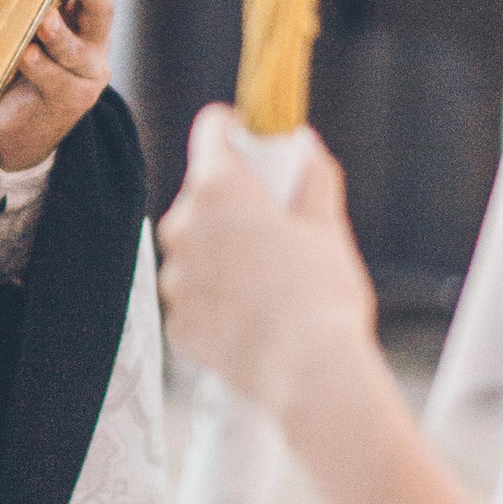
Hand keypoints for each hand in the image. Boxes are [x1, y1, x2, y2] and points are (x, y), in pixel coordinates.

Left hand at [0, 0, 122, 172]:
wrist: (23, 127)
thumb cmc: (25, 62)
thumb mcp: (35, 22)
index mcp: (90, 16)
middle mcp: (96, 43)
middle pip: (102, 10)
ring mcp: (86, 74)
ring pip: (77, 50)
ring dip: (61, 34)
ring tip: (46, 20)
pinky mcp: (68, 101)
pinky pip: (54, 81)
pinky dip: (39, 67)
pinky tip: (25, 55)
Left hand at [155, 105, 376, 420]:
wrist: (310, 373)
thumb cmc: (322, 294)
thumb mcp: (327, 226)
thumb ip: (312, 176)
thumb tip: (304, 144)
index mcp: (219, 187)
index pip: (213, 131)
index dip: (234, 130)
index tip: (251, 140)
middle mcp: (184, 224)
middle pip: (203, 193)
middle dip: (233, 203)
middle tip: (273, 226)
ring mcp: (175, 275)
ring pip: (195, 246)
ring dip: (221, 252)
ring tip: (267, 280)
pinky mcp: (176, 320)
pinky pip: (194, 294)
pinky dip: (216, 298)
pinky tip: (252, 314)